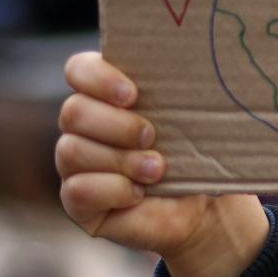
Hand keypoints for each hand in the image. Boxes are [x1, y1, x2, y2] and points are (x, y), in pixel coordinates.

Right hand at [58, 51, 268, 276]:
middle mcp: (83, 128)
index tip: (132, 94)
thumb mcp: (193, 121)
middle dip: (116, 124)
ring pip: (71, 150)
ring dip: (119, 160)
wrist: (205, 210)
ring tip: (156, 169)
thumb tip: (196, 65)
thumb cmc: (197, 157)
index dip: (97, 78)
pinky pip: (77, 190)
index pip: (78, 70)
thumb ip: (180, 92)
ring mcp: (75, 166)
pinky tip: (138, 194)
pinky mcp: (77, 202)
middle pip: (73, 111)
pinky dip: (111, 189)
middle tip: (151, 136)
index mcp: (105, 97)